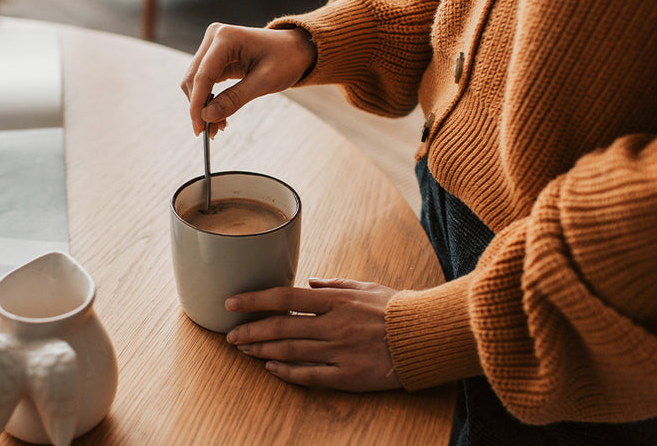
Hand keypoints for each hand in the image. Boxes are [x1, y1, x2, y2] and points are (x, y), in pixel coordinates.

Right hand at [181, 23, 315, 136]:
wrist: (296, 48)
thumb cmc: (286, 59)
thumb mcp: (264, 82)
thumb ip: (235, 99)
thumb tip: (208, 116)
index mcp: (226, 38)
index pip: (203, 75)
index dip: (197, 104)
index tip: (198, 129)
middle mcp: (215, 37)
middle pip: (193, 78)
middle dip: (199, 107)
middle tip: (209, 132)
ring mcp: (213, 46)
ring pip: (195, 81)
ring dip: (202, 105)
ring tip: (217, 126)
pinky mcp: (215, 56)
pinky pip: (204, 81)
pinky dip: (208, 99)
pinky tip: (219, 114)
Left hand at [224, 278, 401, 391]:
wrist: (426, 336)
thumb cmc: (396, 309)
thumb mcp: (365, 287)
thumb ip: (334, 285)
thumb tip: (310, 282)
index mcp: (336, 301)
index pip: (285, 298)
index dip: (254, 300)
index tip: (232, 302)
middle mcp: (333, 326)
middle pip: (281, 329)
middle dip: (250, 331)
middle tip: (230, 334)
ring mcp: (339, 352)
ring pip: (290, 352)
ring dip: (262, 351)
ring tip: (244, 349)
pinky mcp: (348, 375)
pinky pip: (310, 376)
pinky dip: (287, 372)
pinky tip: (271, 369)